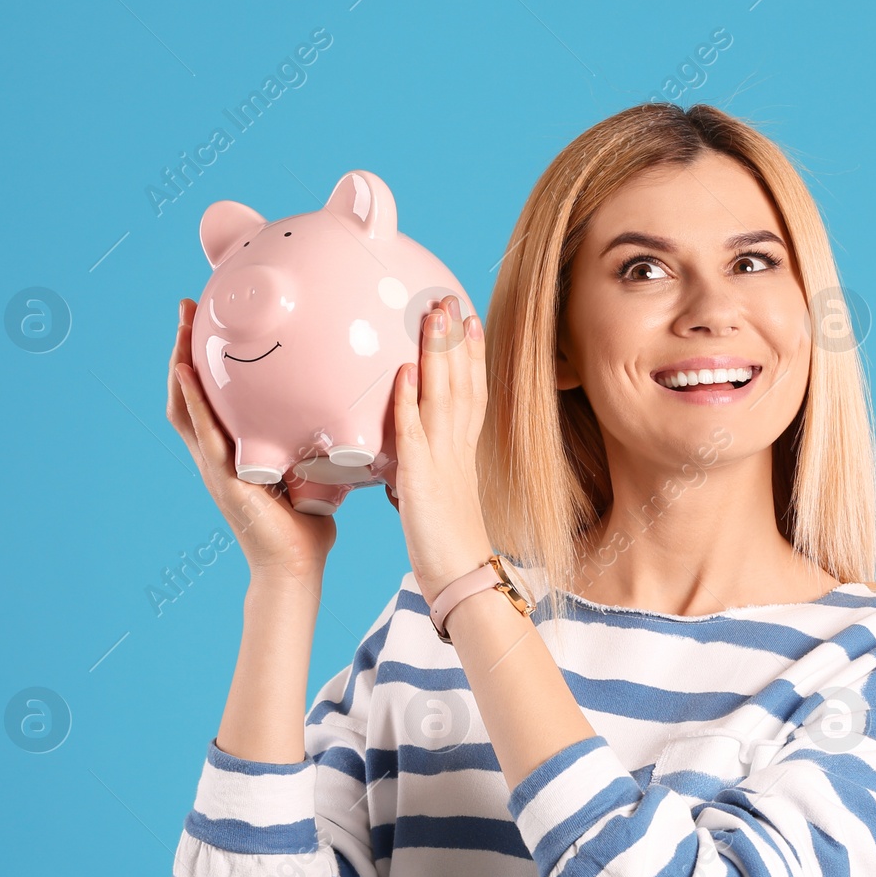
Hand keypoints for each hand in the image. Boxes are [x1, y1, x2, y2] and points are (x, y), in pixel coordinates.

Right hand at [166, 297, 335, 581]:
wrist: (298, 568)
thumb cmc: (307, 524)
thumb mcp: (311, 470)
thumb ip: (314, 441)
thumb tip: (345, 408)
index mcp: (234, 451)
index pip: (211, 397)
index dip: (206, 361)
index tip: (211, 321)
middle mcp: (218, 455)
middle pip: (189, 392)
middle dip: (184, 349)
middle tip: (188, 307)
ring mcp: (215, 467)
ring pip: (187, 407)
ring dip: (180, 364)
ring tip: (182, 326)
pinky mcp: (224, 480)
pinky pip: (205, 434)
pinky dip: (194, 402)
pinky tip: (188, 374)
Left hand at [388, 295, 494, 604]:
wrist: (462, 578)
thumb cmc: (450, 544)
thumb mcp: (441, 496)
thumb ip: (429, 470)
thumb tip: (413, 460)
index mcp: (463, 452)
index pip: (471, 392)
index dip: (471, 356)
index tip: (469, 321)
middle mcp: (457, 448)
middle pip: (461, 382)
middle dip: (455, 340)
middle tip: (450, 299)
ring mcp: (441, 459)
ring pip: (442, 395)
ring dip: (437, 354)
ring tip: (433, 315)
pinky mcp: (420, 477)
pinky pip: (413, 431)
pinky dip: (409, 399)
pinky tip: (404, 371)